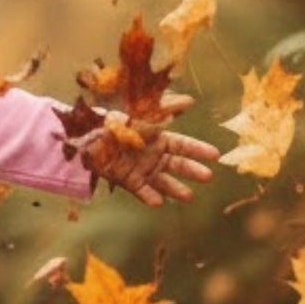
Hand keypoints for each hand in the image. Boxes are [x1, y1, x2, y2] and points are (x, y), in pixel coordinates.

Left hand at [82, 92, 217, 207]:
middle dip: (192, 170)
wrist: (88, 133)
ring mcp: (141, 169)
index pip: (184, 145)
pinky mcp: (127, 180)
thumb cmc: (117, 121)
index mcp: (158, 139)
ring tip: (189, 196)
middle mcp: (153, 156)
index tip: (216, 155)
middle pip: (177, 165)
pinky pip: (141, 190)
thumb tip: (190, 100)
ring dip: (175, 189)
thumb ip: (165, 108)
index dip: (199, 150)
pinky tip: (158, 202)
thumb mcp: (142, 113)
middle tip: (207, 176)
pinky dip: (149, 196)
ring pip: (162, 181)